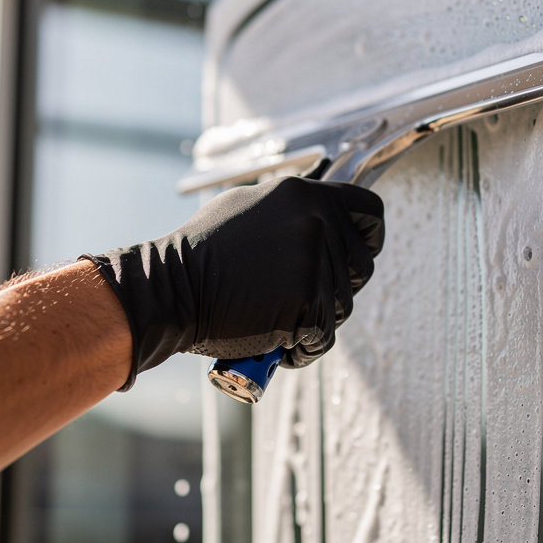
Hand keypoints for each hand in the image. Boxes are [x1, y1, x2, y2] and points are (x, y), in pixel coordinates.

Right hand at [83, 176, 384, 386]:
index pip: (370, 211)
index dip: (371, 237)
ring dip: (317, 319)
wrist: (171, 288)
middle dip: (339, 286)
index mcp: (306, 195)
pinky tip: (274, 340)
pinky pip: (324, 335)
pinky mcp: (306, 303)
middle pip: (362, 266)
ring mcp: (313, 263)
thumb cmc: (202, 252)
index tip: (361, 252)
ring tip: (275, 316)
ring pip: (344, 305)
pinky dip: (303, 347)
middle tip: (297, 295)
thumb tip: (322, 214)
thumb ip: (294, 209)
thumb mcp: (250, 206)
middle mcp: (316, 223)